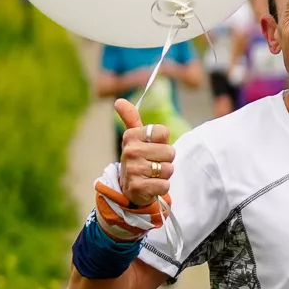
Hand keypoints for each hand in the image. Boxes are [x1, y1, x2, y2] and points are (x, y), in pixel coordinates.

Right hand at [97, 98, 171, 235]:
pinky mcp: (138, 187)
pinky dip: (161, 187)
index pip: (164, 132)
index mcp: (131, 136)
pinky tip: (150, 186)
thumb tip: (119, 101)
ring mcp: (133, 169)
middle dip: (166, 160)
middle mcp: (130, 151)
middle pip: (170, 152)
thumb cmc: (137, 159)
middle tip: (153, 164)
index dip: (163, 142)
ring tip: (151, 175)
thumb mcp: (134, 138)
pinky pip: (164, 185)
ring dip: (164, 174)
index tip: (152, 147)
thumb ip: (131, 118)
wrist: (128, 188)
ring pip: (168, 169)